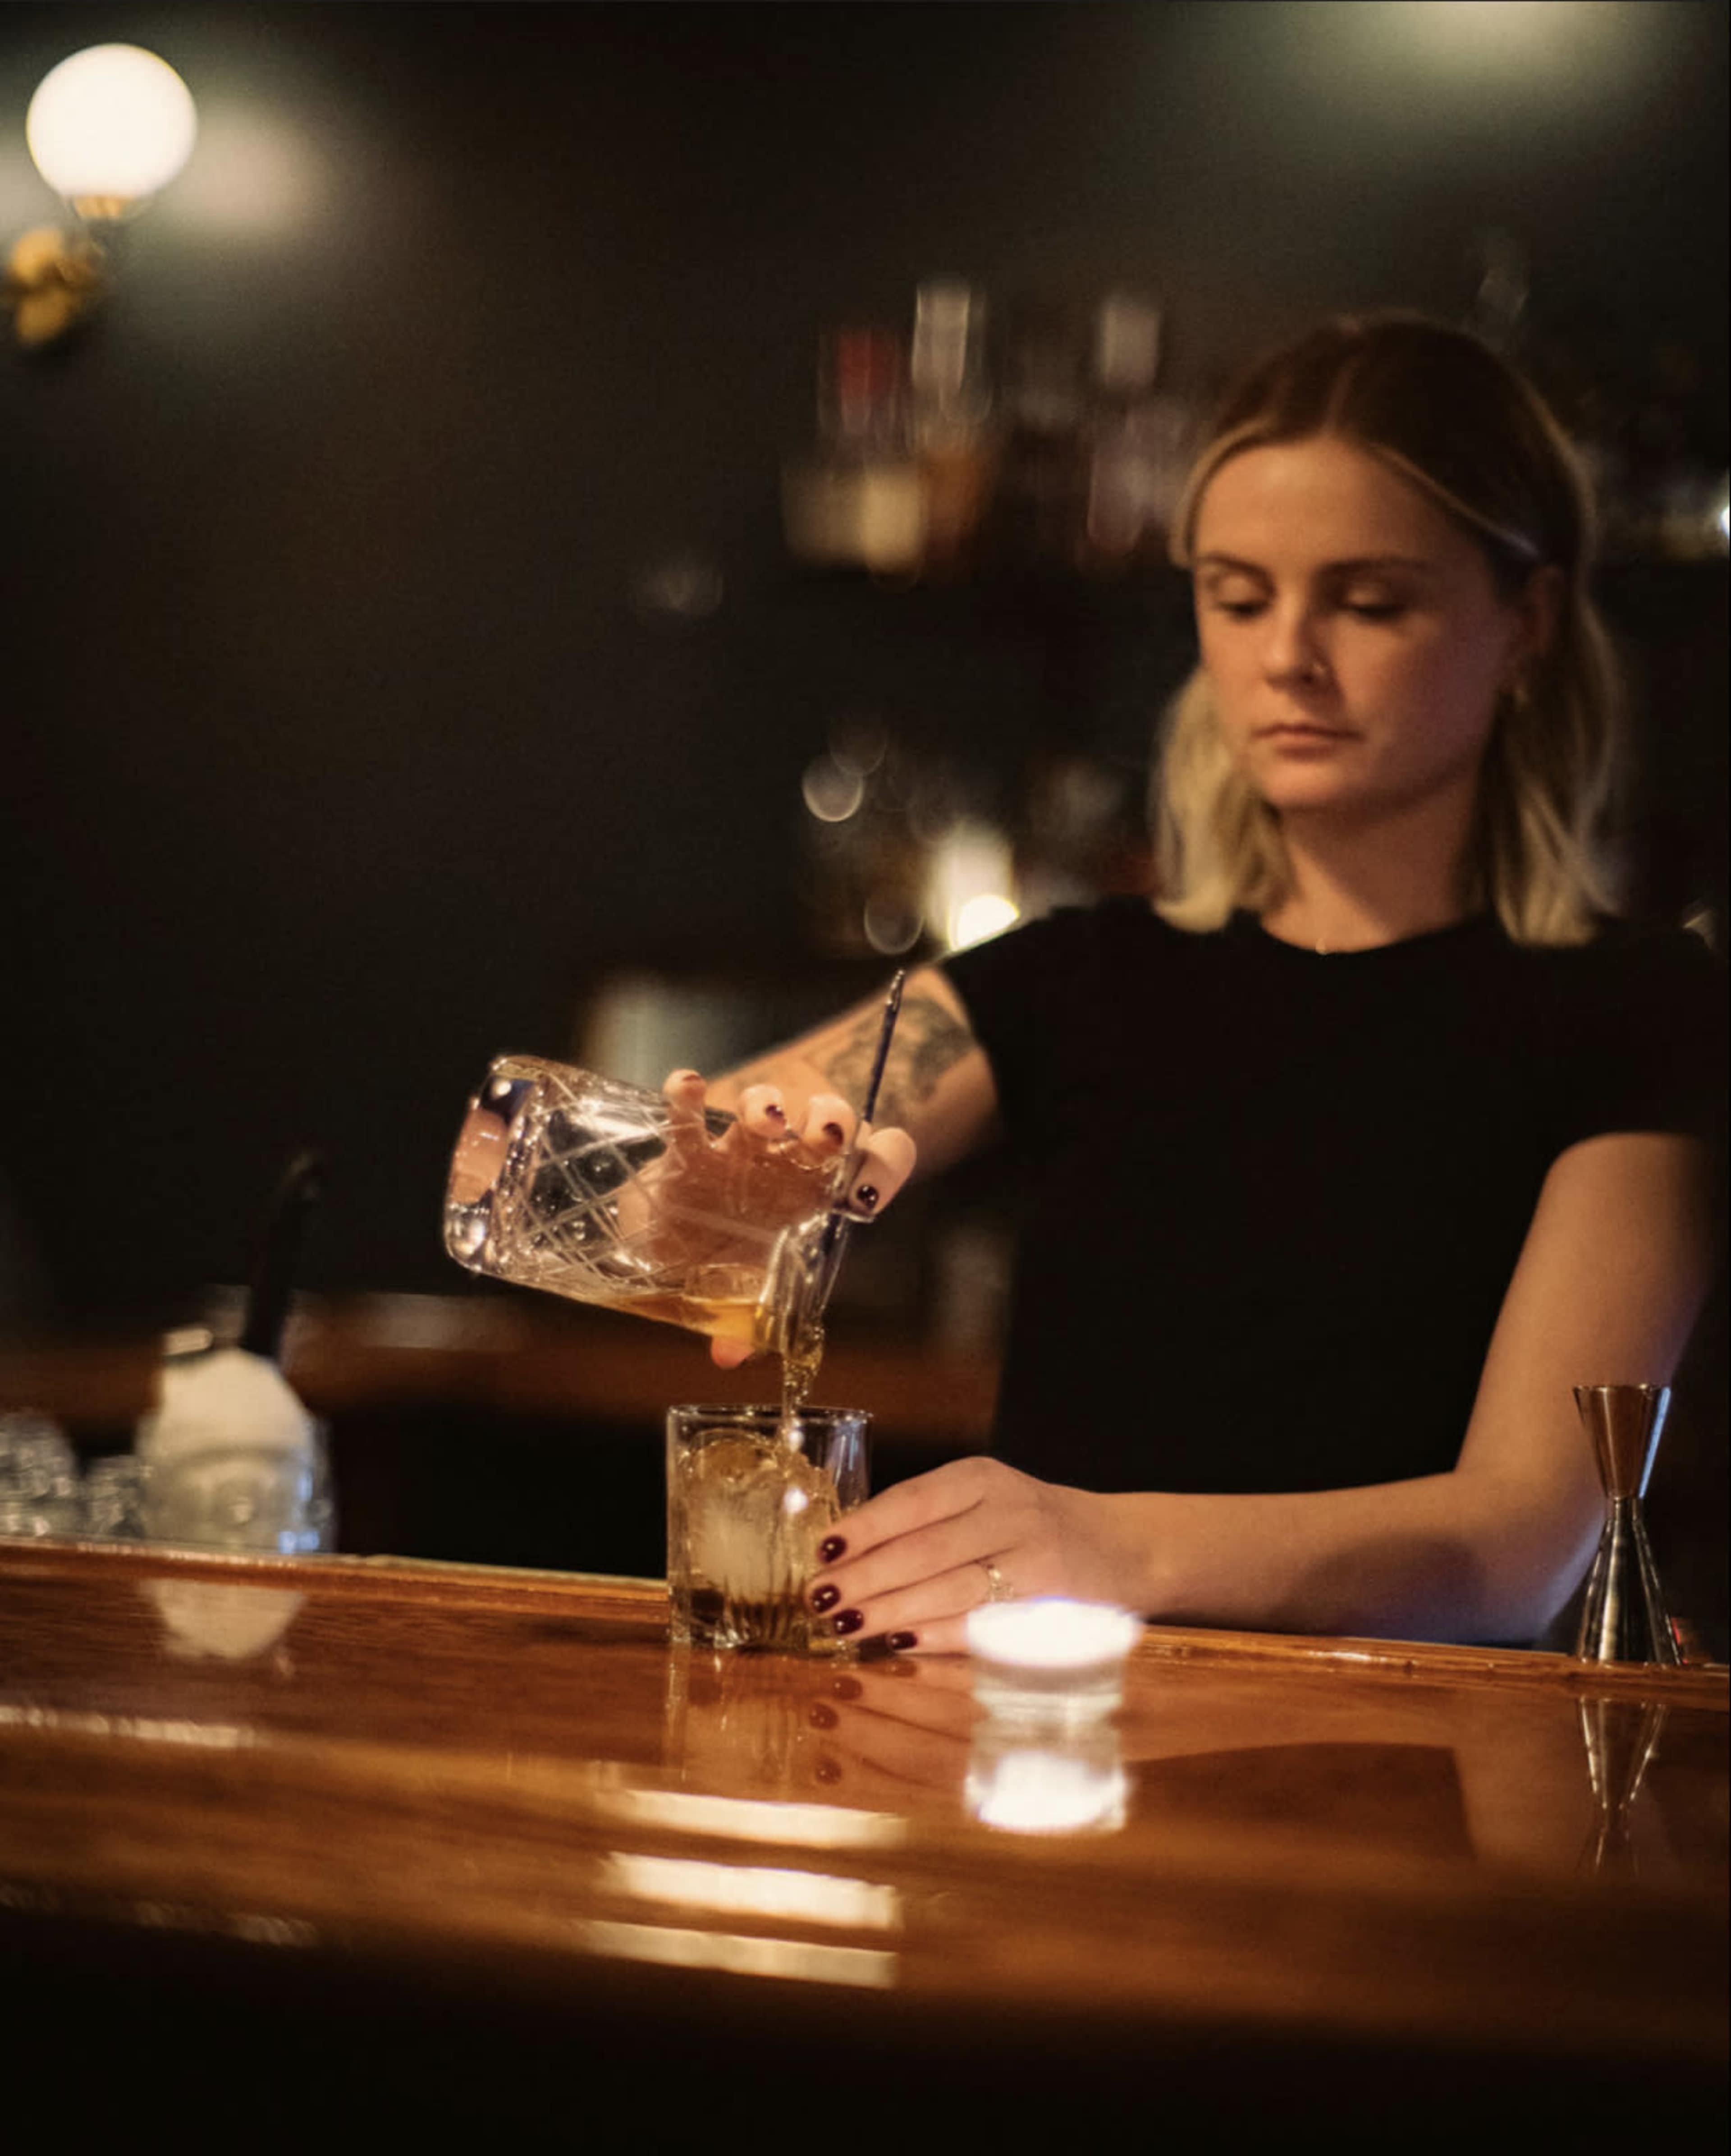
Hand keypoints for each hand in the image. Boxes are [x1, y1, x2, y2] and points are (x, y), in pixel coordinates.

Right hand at [655, 1070, 916, 1367]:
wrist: (681, 1229)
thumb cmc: (732, 1256)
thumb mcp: (748, 1292)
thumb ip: (743, 1323)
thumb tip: (728, 1356)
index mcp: (824, 1191)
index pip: (880, 1158)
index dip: (884, 1164)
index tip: (868, 1192)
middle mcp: (790, 1160)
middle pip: (828, 1120)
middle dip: (830, 1123)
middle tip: (825, 1140)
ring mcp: (742, 1148)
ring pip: (767, 1105)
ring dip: (768, 1105)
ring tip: (766, 1122)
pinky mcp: (693, 1146)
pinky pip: (691, 1111)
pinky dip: (689, 1096)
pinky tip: (690, 1089)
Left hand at [804, 1456, 1140, 1653]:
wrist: (1124, 1547)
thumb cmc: (1032, 1529)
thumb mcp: (984, 1503)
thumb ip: (928, 1522)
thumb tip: (845, 1558)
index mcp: (983, 1479)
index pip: (911, 1501)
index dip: (863, 1528)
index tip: (821, 1551)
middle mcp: (1010, 1511)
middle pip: (923, 1549)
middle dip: (864, 1577)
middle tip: (819, 1600)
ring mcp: (1034, 1559)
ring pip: (948, 1587)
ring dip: (890, 1610)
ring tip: (844, 1627)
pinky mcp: (1052, 1605)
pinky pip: (985, 1623)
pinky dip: (939, 1634)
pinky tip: (900, 1643)